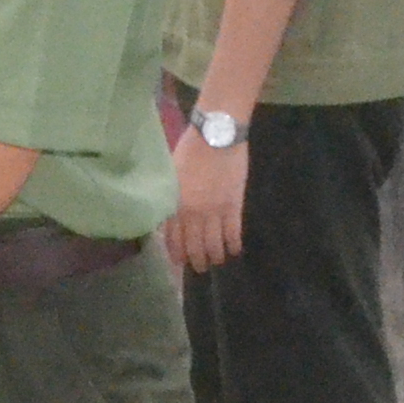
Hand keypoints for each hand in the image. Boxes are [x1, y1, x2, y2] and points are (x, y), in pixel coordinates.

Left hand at [165, 127, 249, 272]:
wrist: (217, 135)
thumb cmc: (191, 149)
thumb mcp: (171, 173)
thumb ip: (171, 195)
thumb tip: (170, 212)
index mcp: (175, 204)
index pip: (173, 237)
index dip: (177, 253)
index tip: (179, 262)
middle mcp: (193, 213)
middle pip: (194, 245)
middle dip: (197, 260)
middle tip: (200, 267)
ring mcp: (215, 211)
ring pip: (214, 244)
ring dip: (215, 257)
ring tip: (216, 261)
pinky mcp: (234, 206)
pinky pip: (233, 233)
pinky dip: (233, 245)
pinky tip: (234, 250)